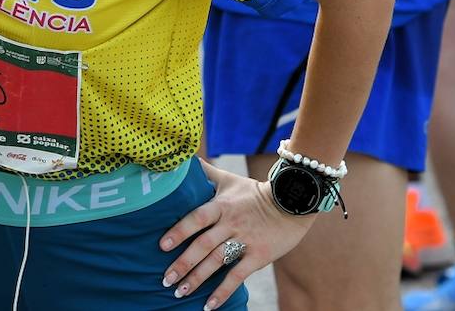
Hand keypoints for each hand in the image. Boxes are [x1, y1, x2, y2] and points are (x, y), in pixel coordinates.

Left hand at [159, 161, 314, 308]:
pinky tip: (209, 305)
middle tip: (165, 279)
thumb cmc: (254, 192)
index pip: (196, 218)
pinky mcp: (259, 255)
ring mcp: (245, 240)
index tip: (162, 246)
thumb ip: (205, 172)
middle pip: (203, 245)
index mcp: (221, 205)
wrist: (292, 202)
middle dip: (183, 264)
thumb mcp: (228, 180)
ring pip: (217, 262)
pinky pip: (238, 276)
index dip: (179, 231)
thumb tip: (184, 159)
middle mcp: (231, 223)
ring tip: (180, 293)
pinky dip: (223, 291)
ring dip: (197, 279)